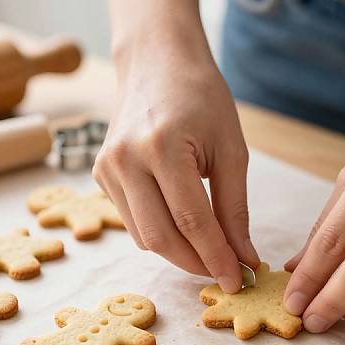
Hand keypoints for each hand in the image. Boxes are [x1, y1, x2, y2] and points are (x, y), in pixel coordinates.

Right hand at [94, 2, 258, 292]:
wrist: (157, 63)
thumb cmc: (201, 98)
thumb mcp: (230, 149)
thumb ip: (235, 208)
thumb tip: (243, 257)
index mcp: (162, 147)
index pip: (192, 222)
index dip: (216, 257)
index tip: (237, 280)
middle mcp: (125, 160)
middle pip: (161, 238)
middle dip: (196, 263)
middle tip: (224, 271)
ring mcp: (106, 169)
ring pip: (144, 237)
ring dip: (179, 251)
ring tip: (208, 247)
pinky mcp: (101, 175)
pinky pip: (133, 222)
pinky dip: (161, 233)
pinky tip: (181, 224)